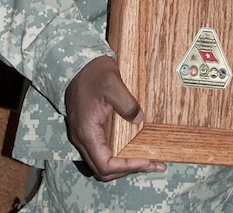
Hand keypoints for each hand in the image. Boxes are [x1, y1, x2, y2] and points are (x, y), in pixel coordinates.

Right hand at [65, 55, 166, 181]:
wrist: (78, 63)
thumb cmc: (93, 72)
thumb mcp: (113, 84)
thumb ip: (127, 104)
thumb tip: (139, 120)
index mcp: (87, 131)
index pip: (105, 164)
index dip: (127, 167)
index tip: (146, 161)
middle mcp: (82, 138)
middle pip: (104, 170)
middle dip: (129, 170)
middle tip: (153, 164)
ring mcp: (83, 135)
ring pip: (102, 162)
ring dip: (123, 165)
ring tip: (147, 160)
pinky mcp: (87, 129)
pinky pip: (101, 151)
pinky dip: (117, 155)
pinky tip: (132, 149)